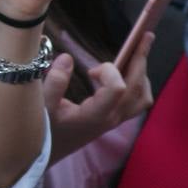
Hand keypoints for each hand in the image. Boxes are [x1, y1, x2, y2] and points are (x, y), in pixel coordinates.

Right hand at [43, 31, 154, 163]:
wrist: (48, 152)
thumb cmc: (43, 129)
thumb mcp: (41, 106)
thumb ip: (54, 82)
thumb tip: (67, 58)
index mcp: (96, 115)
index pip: (118, 88)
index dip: (109, 71)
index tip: (89, 69)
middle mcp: (112, 118)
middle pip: (138, 87)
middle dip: (141, 59)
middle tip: (146, 36)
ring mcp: (116, 120)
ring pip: (143, 96)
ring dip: (142, 74)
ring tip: (135, 55)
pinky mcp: (114, 119)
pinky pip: (139, 102)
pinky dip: (138, 84)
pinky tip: (124, 73)